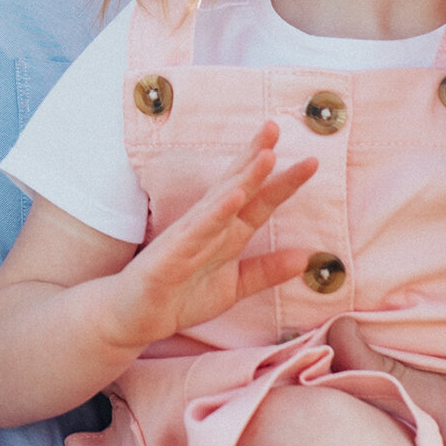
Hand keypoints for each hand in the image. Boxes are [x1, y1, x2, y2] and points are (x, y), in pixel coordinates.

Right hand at [104, 125, 317, 356]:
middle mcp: (209, 226)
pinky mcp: (171, 254)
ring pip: (220, 202)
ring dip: (243, 178)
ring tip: (266, 156)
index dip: (282, 180)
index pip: (258, 200)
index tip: (310, 160)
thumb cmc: (180, 296)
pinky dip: (215, 214)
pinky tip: (234, 198)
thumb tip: (306, 258)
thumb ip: (266, 271)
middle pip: (238, 186)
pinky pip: (196, 232)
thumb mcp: (234, 286)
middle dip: (258, 157)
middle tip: (277, 127)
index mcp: (227, 232)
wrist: (135, 318)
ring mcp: (188, 236)